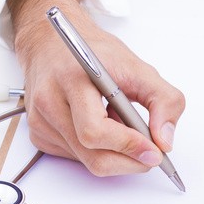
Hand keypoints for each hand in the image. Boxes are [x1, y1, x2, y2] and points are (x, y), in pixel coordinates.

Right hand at [8, 0, 185, 176]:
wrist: (53, 42)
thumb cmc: (94, 53)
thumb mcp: (139, 67)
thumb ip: (164, 101)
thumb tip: (164, 141)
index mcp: (73, 78)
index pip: (96, 130)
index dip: (128, 146)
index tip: (154, 152)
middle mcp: (50, 101)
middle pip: (91, 154)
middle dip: (127, 161)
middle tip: (149, 154)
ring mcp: (40, 120)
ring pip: (86, 161)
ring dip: (113, 154)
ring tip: (121, 127)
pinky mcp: (38, 134)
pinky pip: (75, 158)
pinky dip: (96, 151)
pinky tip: (101, 128)